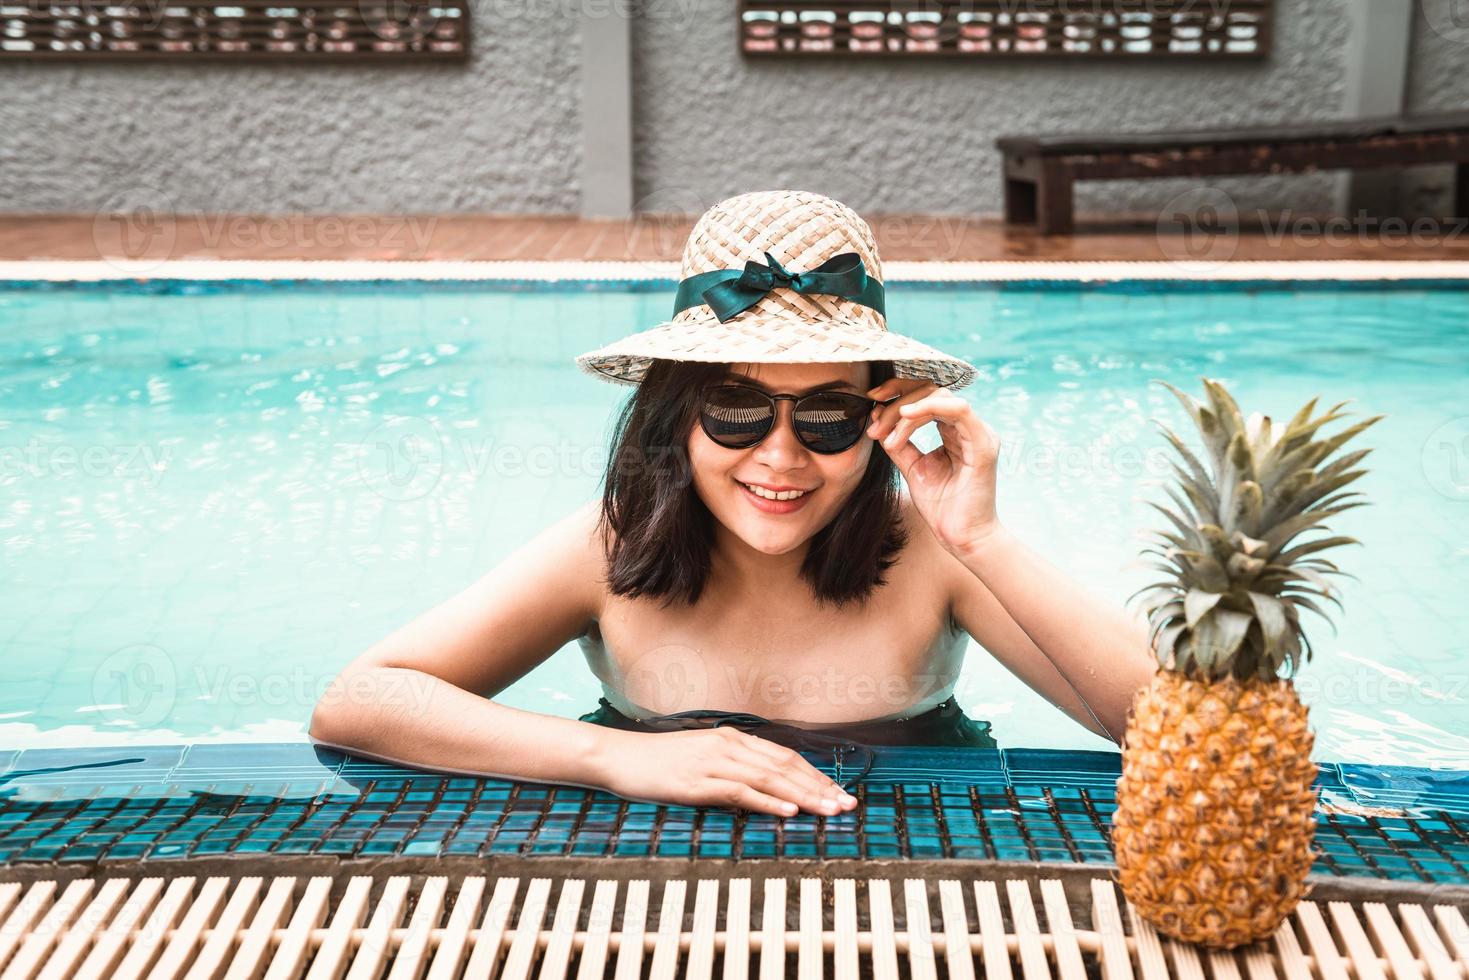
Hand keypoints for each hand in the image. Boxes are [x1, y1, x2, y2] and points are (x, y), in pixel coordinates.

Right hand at [598, 727, 857, 816]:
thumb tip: (760, 789)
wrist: (618, 757)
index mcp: (732, 739)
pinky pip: (740, 791)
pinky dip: (768, 802)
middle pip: (785, 767)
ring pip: (770, 779)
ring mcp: (713, 762)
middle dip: (819, 787)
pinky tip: (789, 812)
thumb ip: (730, 769)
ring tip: (829, 811)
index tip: (838, 793)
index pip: (785, 757)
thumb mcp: (700, 759)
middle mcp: (728, 746)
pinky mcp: (698, 782)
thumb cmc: (658, 763)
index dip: (815, 776)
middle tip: (847, 805)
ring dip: (803, 796)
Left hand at [866, 378, 1001, 556]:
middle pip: (931, 390)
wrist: (961, 537)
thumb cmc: (942, 507)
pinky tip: (906, 416)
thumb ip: (899, 444)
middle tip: (874, 423)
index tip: (871, 402)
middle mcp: (968, 428)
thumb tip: (878, 420)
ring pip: (940, 397)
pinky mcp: (983, 445)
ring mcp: (978, 434)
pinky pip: (959, 411)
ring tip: (886, 435)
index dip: (897, 393)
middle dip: (896, 400)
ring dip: (906, 412)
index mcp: (954, 430)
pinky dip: (930, 407)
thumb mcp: (912, 468)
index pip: (926, 396)